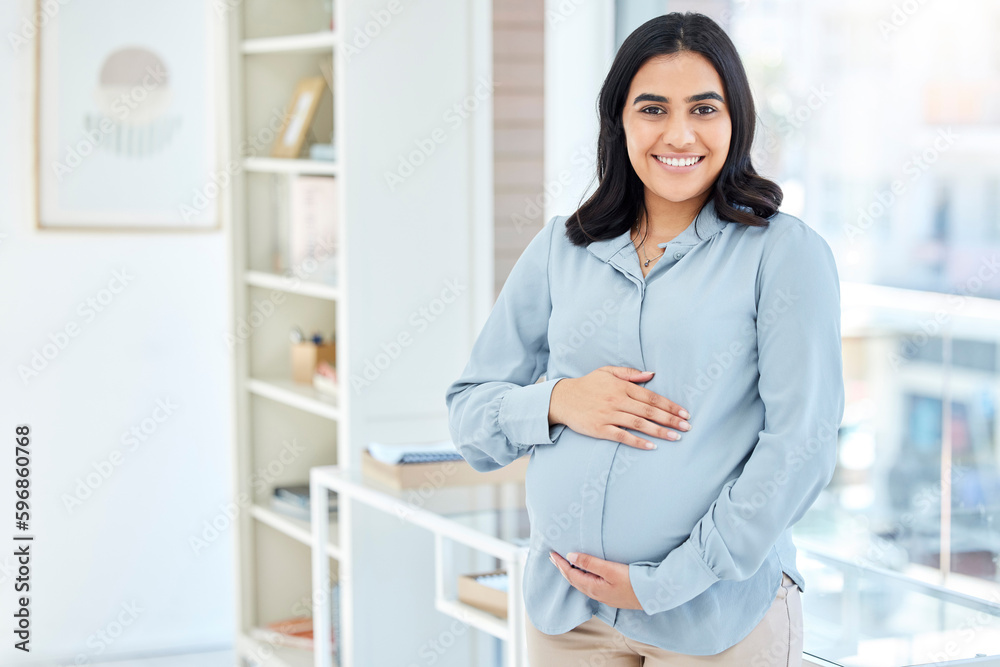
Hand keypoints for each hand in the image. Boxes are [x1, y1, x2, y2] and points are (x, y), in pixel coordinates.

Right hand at [548, 365, 690, 449]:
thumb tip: (651, 374)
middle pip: (649, 412)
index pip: (651, 397)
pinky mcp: (600, 429)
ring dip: (659, 431)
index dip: (670, 406)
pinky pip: (622, 436)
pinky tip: (651, 446)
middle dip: (670, 420)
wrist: (562, 398)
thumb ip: (629, 373)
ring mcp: (608, 415)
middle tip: (687, 427)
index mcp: (621, 387)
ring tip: (676, 437)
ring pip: (639, 424)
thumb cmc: (587, 385)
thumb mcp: (607, 372)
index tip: (684, 413)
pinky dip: (638, 442)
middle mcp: (617, 400)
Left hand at [549, 550, 642, 609]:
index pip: (570, 574)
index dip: (560, 564)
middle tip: (554, 558)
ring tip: (565, 565)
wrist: (651, 596)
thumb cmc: (632, 582)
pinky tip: (583, 574)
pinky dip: (581, 578)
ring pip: (580, 584)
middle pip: (573, 580)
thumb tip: (570, 556)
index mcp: (592, 587)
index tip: (552, 554)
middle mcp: (595, 594)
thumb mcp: (610, 569)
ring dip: (571, 574)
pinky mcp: (609, 595)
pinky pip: (588, 586)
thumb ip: (590, 562)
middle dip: (562, 569)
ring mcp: (602, 596)